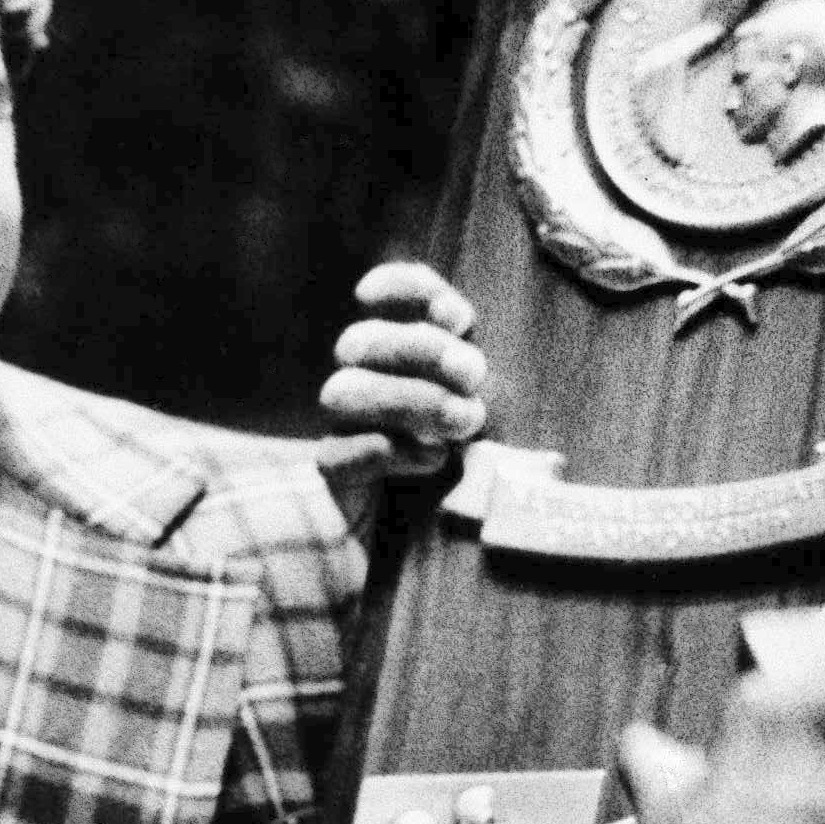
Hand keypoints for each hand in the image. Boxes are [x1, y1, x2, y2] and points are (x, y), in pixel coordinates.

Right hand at [320, 261, 489, 469]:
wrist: (438, 533)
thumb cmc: (476, 459)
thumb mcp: (490, 405)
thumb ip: (473, 366)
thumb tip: (461, 331)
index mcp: (405, 348)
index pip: (392, 298)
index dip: (408, 290)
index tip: (457, 315)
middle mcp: (364, 376)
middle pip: (362, 342)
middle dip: (422, 352)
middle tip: (475, 376)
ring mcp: (342, 424)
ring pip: (344, 393)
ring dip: (409, 400)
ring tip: (465, 422)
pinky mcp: (334, 470)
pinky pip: (339, 454)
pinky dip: (388, 452)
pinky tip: (434, 460)